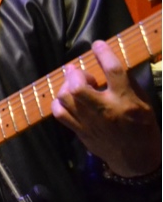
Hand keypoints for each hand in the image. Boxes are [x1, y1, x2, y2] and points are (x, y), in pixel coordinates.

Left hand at [54, 40, 159, 176]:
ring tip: (73, 83)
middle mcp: (105, 110)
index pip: (113, 71)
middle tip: (77, 69)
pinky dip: (59, 103)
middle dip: (75, 74)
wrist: (136, 157)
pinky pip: (60, 113)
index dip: (104, 54)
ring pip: (66, 99)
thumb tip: (110, 64)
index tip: (97, 44)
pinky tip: (66, 99)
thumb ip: (127, 84)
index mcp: (126, 100)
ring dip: (66, 86)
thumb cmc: (142, 126)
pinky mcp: (80, 131)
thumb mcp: (143, 102)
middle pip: (79, 87)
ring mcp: (89, 122)